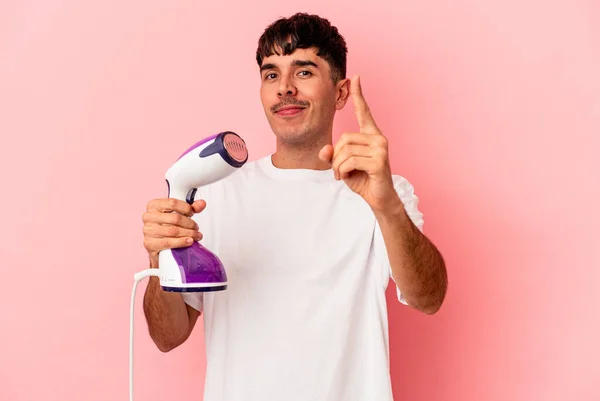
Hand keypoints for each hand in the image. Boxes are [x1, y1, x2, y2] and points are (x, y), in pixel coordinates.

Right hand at [142, 198, 205, 266]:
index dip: (186, 208)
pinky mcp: (149, 244)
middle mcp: (148, 217)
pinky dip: (181, 242)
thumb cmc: (166, 227)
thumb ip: (190, 208)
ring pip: (173, 231)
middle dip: (190, 223)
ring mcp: (148, 231)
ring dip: (189, 233)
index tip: (192, 213)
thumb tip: (202, 203)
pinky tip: (189, 241)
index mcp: (154, 205)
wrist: (157, 246)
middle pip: (175, 218)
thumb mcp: (178, 215)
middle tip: (196, 228)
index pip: (173, 203)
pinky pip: (168, 242)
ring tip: (196, 236)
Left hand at [319, 75, 398, 212]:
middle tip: (339, 170)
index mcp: (371, 135)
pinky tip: (347, 177)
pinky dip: (343, 171)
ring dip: (337, 166)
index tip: (355, 77)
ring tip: (342, 175)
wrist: (379, 198)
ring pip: (345, 151)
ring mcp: (380, 149)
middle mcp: (378, 138)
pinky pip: (349, 161)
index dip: (358, 95)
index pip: (364, 112)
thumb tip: (324, 151)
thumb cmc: (363, 180)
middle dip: (335, 157)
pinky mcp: (379, 161)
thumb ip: (332, 155)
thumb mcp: (342, 166)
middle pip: (344, 138)